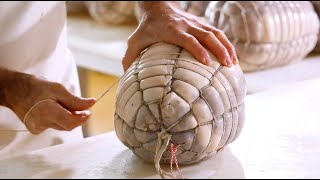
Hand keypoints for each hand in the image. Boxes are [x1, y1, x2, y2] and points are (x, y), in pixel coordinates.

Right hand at [2, 69, 95, 134]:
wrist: (14, 90)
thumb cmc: (35, 87)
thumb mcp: (58, 89)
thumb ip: (75, 100)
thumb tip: (91, 103)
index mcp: (46, 112)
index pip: (71, 122)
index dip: (82, 118)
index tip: (88, 111)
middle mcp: (41, 124)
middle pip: (68, 125)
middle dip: (76, 117)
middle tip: (79, 107)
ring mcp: (37, 128)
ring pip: (62, 126)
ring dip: (67, 117)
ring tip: (62, 104)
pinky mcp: (36, 129)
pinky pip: (54, 126)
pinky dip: (58, 118)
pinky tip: (53, 109)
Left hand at [121, 1, 237, 70]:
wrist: (158, 7)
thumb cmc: (146, 27)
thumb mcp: (135, 40)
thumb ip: (129, 57)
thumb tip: (127, 75)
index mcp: (172, 30)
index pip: (188, 39)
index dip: (198, 50)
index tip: (207, 63)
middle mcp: (187, 25)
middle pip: (207, 35)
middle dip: (219, 50)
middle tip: (227, 65)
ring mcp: (196, 23)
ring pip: (215, 33)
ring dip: (226, 47)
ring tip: (234, 63)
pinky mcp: (201, 23)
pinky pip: (217, 32)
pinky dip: (226, 43)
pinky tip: (233, 55)